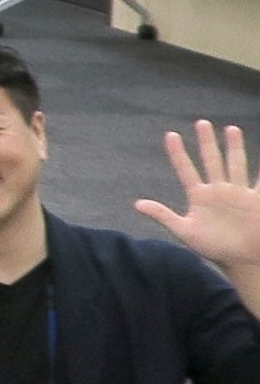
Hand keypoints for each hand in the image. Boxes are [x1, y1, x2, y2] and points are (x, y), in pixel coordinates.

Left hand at [138, 122, 259, 273]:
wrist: (240, 260)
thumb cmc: (213, 247)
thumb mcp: (185, 231)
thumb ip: (163, 215)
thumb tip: (136, 204)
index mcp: (199, 196)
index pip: (185, 170)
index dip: (178, 154)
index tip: (170, 135)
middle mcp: (218, 190)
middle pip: (211, 160)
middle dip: (206, 142)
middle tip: (201, 122)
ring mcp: (238, 193)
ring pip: (235, 164)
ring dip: (234, 147)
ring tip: (231, 128)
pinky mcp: (256, 200)